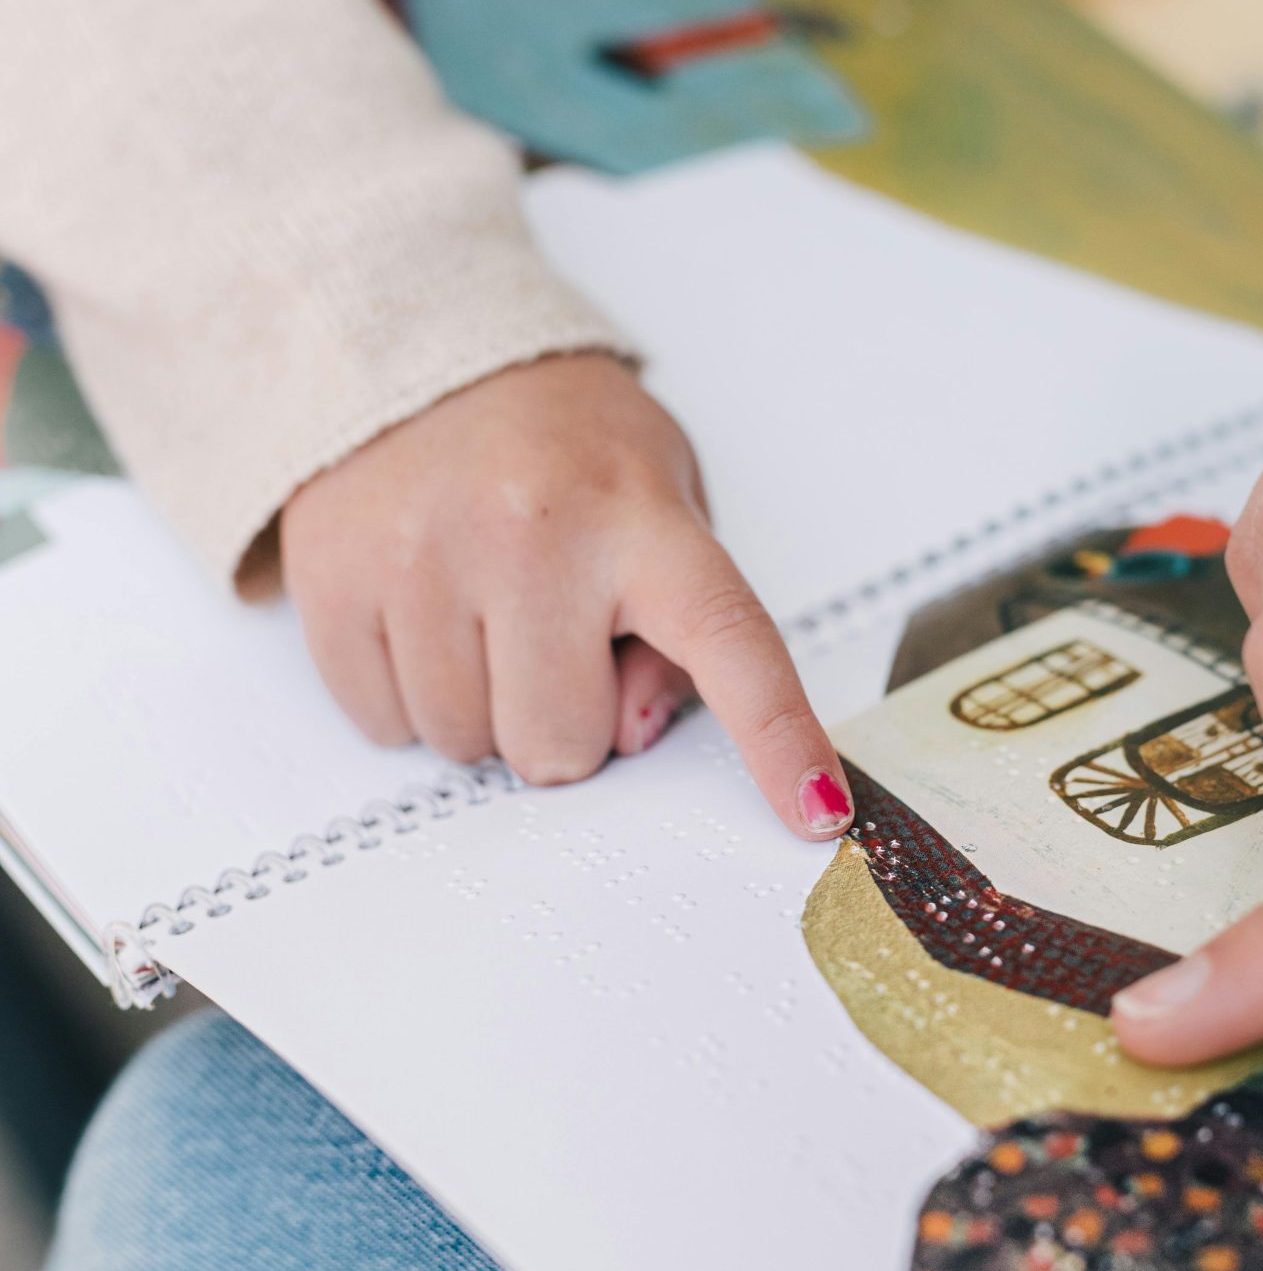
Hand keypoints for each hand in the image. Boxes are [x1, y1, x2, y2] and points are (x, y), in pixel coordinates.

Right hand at [280, 353, 852, 838]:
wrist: (416, 351)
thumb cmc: (561, 444)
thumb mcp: (662, 499)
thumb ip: (680, 621)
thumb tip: (631, 729)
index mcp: (640, 518)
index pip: (730, 643)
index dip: (778, 739)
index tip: (816, 812)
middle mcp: (530, 536)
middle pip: (562, 748)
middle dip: (565, 718)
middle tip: (554, 635)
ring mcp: (421, 559)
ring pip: (467, 747)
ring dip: (484, 706)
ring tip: (483, 608)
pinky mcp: (332, 580)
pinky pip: (384, 725)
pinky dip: (410, 695)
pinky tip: (424, 613)